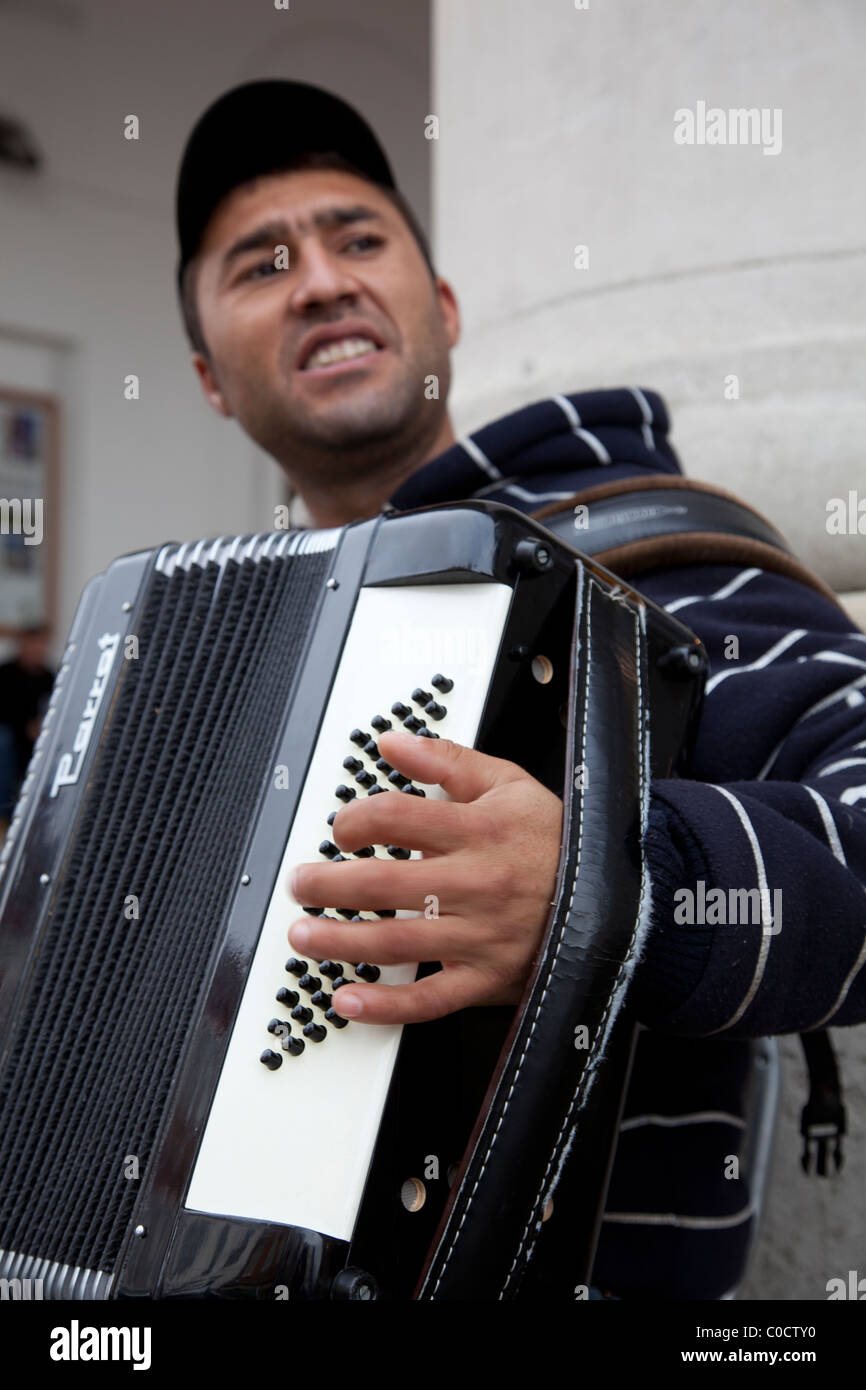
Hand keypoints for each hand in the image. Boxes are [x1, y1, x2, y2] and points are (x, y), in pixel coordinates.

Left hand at [287, 729, 562, 1024]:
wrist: (618, 896)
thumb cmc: (556, 840)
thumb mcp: (508, 783)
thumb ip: (446, 761)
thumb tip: (393, 743)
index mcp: (479, 829)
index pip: (397, 819)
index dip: (355, 822)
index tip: (341, 830)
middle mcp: (476, 883)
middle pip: (384, 884)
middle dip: (329, 886)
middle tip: (300, 884)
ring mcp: (480, 936)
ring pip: (397, 942)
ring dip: (340, 941)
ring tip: (303, 935)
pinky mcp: (486, 978)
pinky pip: (430, 999)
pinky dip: (385, 1004)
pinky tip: (348, 998)